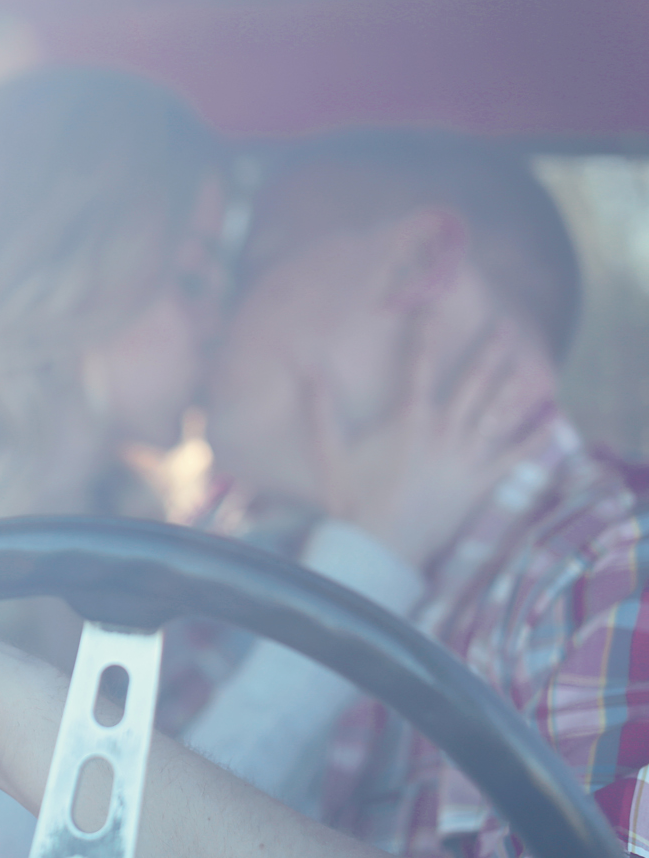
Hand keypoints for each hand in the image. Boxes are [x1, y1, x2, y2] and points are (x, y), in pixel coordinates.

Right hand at [303, 319, 555, 568]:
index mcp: (410, 423)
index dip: (425, 336)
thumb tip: (306, 371)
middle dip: (490, 353)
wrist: (381, 549)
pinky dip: (534, 438)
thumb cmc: (353, 502)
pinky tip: (552, 419)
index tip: (431, 308)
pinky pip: (514, 457)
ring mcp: (467, 458)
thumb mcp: (329, 455)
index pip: (419, 368)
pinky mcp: (480, 483)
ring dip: (513, 385)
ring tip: (526, 362)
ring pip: (497, 413)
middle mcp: (445, 433)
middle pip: (473, 384)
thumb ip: (320, 411)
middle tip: (505, 327)